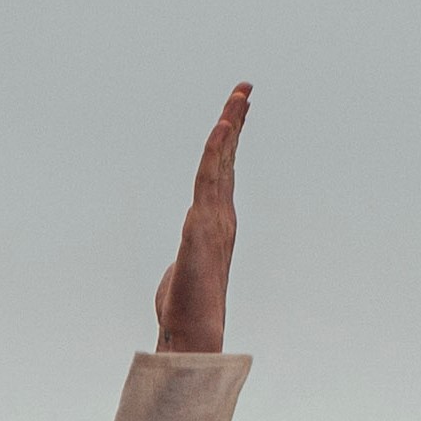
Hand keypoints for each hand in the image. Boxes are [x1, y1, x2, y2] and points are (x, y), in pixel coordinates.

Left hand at [154, 83, 248, 354]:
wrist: (192, 332)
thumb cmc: (184, 311)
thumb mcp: (180, 276)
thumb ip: (182, 265)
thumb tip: (176, 274)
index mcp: (216, 224)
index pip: (222, 174)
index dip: (228, 143)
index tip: (234, 114)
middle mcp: (220, 217)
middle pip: (227, 160)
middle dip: (236, 121)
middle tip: (245, 88)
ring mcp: (214, 220)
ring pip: (221, 163)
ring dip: (229, 126)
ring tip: (238, 96)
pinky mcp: (201, 226)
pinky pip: (209, 181)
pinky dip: (216, 152)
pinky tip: (220, 129)